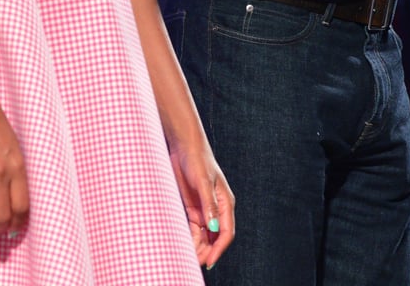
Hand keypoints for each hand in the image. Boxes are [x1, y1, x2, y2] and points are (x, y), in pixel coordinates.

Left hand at [168, 141, 234, 268]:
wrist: (183, 146)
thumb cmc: (198, 159)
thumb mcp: (203, 182)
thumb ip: (209, 204)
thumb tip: (213, 226)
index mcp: (225, 202)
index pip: (226, 232)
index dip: (219, 249)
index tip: (209, 261)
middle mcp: (216, 209)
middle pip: (215, 237)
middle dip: (207, 251)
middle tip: (195, 263)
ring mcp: (204, 209)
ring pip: (204, 236)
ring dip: (198, 247)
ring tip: (188, 258)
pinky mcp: (193, 208)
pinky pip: (193, 229)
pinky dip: (190, 239)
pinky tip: (184, 246)